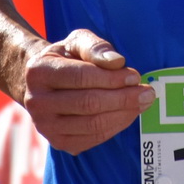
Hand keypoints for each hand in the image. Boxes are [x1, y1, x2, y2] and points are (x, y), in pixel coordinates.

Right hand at [20, 29, 154, 154]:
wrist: (46, 82)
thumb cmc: (66, 58)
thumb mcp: (77, 41)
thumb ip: (95, 47)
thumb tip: (117, 62)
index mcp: (38, 72)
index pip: (80, 77)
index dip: (111, 78)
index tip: (135, 76)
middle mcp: (36, 102)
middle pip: (88, 104)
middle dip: (123, 98)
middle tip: (147, 93)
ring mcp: (45, 126)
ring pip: (92, 125)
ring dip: (124, 114)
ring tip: (143, 102)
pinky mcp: (59, 143)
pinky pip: (93, 138)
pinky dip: (116, 127)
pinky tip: (128, 114)